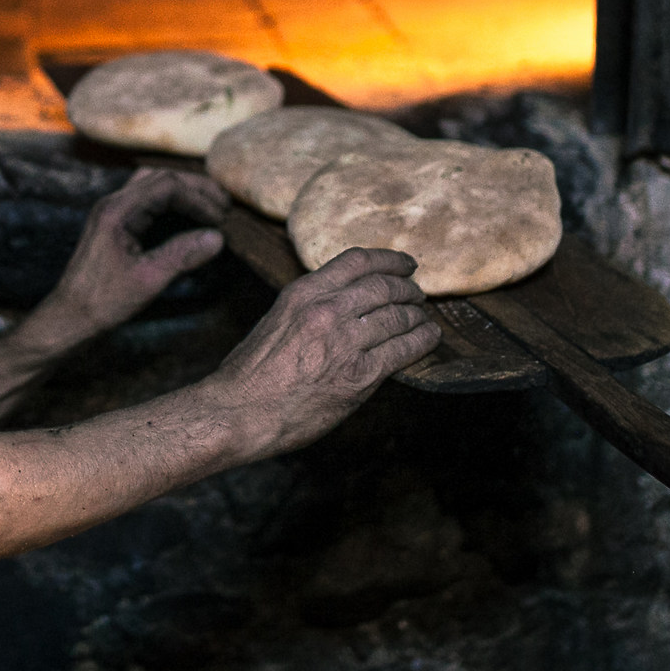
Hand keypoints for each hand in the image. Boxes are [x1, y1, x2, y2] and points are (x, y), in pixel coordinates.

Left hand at [37, 167, 230, 339]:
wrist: (70, 317)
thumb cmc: (103, 301)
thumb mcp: (148, 279)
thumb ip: (182, 255)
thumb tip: (218, 238)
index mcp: (118, 211)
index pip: (167, 185)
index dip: (198, 199)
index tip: (220, 220)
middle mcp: (113, 204)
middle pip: (161, 177)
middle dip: (195, 189)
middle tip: (224, 206)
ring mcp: (113, 212)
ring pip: (153, 186)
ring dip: (183, 193)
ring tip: (210, 208)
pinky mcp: (115, 224)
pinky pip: (147, 202)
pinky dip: (172, 205)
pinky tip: (188, 220)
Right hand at [205, 247, 438, 458]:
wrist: (240, 411)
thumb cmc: (250, 374)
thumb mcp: (275, 320)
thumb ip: (308, 307)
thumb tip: (341, 304)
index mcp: (303, 292)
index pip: (357, 260)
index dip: (389, 259)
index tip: (406, 264)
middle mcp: (327, 310)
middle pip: (383, 287)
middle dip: (408, 289)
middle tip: (418, 295)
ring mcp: (345, 342)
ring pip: (398, 316)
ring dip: (417, 315)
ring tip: (423, 318)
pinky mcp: (359, 375)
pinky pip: (403, 349)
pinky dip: (422, 341)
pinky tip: (429, 338)